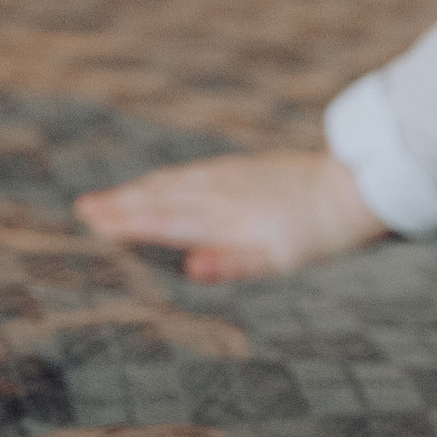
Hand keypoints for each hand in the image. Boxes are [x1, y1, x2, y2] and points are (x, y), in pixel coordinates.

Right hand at [73, 150, 389, 281]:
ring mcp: (232, 176)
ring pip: (176, 182)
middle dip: (121, 204)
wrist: (353, 188)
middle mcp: (222, 193)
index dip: (127, 223)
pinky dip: (168, 178)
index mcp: (225, 218)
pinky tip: (162, 181)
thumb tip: (189, 268)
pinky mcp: (244, 168)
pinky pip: (193, 172)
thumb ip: (232, 263)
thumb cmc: (318, 233)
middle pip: (162, 197)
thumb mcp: (281, 259)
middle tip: (82, 208)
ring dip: (140, 189)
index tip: (92, 223)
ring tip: (109, 196)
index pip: (165, 221)